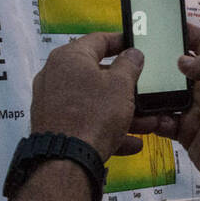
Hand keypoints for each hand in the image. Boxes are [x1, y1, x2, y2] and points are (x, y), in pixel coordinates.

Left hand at [30, 32, 144, 161]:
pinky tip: (130, 142)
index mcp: (70, 57)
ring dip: (122, 111)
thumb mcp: (121, 85)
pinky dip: (107, 128)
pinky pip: (85, 120)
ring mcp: (52, 102)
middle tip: (145, 90)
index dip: (121, 41)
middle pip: (97, 74)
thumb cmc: (94, 115)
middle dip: (126, 86)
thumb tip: (132, 53)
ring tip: (146, 123)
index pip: (99, 40)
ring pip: (94, 101)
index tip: (136, 46)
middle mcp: (56, 75)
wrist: (66, 160)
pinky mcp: (54, 125)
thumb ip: (130, 64)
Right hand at [130, 22, 199, 200]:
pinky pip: (163, 120)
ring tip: (131, 85)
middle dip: (160, 61)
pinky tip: (142, 116)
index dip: (186, 31)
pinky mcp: (186, 131)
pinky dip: (152, 118)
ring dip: (151, 91)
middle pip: (180, 67)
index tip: (162, 21)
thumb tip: (183, 60)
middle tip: (133, 54)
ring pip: (167, 94)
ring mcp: (197, 109)